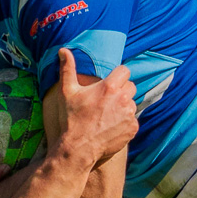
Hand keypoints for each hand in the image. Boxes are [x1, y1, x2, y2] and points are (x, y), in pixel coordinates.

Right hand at [54, 48, 136, 163]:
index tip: (110, 84)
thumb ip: (67, 69)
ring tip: (108, 115)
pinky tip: (112, 126)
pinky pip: (133, 120)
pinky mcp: (133, 128)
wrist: (79, 147)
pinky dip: (125, 122)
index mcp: (109, 86)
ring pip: (132, 103)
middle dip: (121, 90)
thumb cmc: (72, 119)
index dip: (118, 76)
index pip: (125, 71)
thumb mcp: (67, 92)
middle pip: (130, 86)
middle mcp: (123, 98)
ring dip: (124, 106)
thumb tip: (63, 50)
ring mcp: (129, 114)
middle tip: (107, 100)